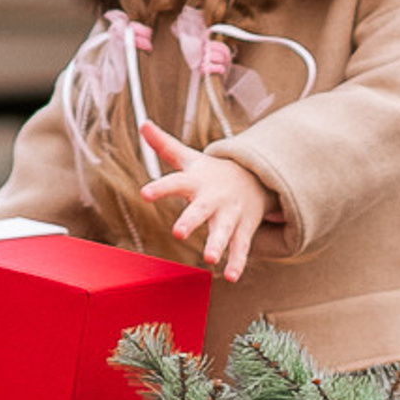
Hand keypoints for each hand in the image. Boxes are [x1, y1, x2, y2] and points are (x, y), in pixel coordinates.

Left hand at [139, 122, 277, 281]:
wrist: (256, 177)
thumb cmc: (213, 172)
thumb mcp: (189, 158)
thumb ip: (165, 145)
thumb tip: (143, 122)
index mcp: (196, 182)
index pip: (175, 183)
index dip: (160, 188)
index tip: (144, 193)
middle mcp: (213, 199)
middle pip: (200, 210)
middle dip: (191, 220)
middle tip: (178, 232)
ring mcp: (230, 215)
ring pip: (224, 231)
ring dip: (218, 244)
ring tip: (209, 258)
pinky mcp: (243, 229)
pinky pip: (241, 247)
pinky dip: (237, 262)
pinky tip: (231, 276)